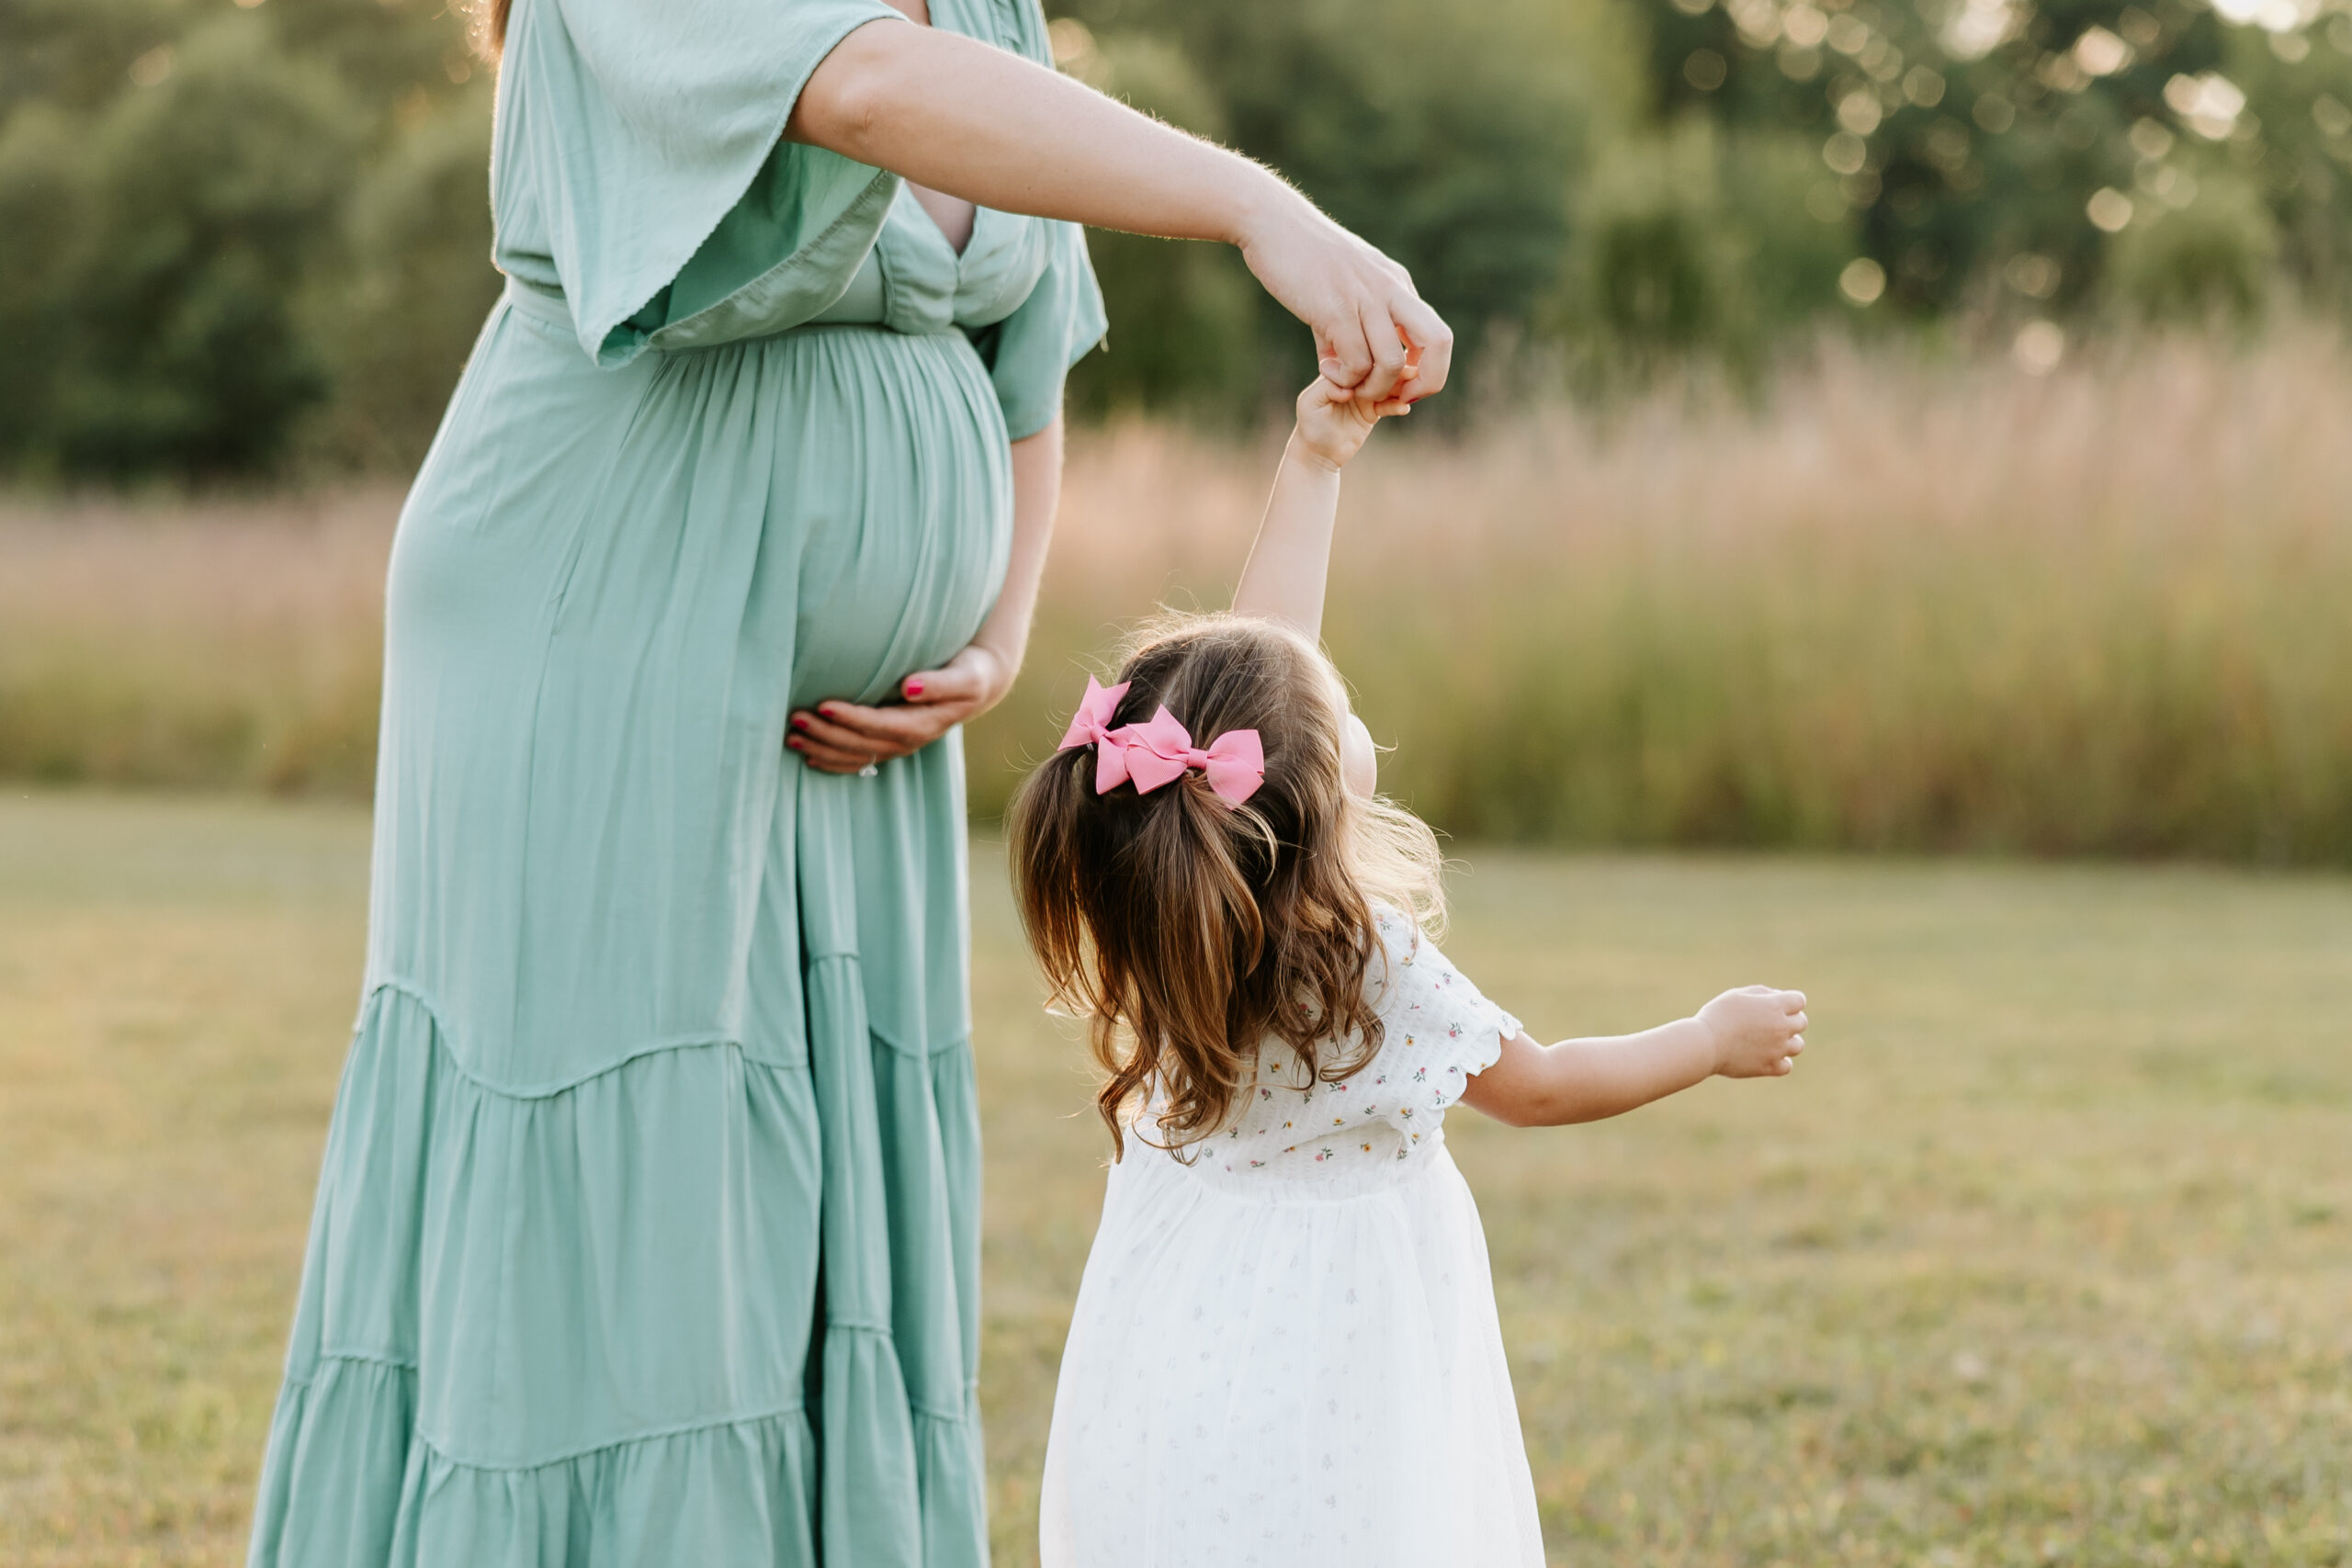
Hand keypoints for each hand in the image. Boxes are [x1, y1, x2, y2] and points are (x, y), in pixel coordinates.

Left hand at [787, 642, 1013, 774]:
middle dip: (827, 734)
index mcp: (924, 724)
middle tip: (795, 719)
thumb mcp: (964, 676)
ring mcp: (899, 745)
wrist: (979, 683)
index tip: (823, 705)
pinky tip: (810, 756)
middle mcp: (909, 740)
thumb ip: (938, 683)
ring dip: (823, 748)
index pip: (881, 725)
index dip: (852, 719)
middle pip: (862, 744)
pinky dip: (834, 761)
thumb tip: (908, 687)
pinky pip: (860, 760)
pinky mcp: (891, 743)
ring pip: (856, 755)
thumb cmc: (970, 671)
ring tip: (792, 736)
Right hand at [1235, 187, 1452, 403]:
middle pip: (1439, 342)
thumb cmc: (1301, 255)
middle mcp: (1391, 290)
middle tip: (1395, 398)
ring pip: (1392, 363)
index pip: (1438, 336)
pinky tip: (1325, 366)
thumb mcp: (1340, 286)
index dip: (1428, 372)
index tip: (1399, 387)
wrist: (1272, 222)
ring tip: (1346, 381)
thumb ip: (1347, 328)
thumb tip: (1343, 366)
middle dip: (1427, 382)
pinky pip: (1355, 362)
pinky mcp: (1336, 309)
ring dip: (1371, 388)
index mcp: (1397, 285)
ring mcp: (1365, 299)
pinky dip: (1344, 378)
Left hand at [1291, 365, 1415, 471]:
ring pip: (1388, 386)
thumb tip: (1349, 389)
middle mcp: (1355, 380)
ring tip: (1409, 392)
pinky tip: (1403, 408)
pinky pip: (1390, 405)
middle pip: (1379, 370)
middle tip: (1410, 374)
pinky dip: (1398, 405)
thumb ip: (1326, 389)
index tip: (1388, 364)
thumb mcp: (1310, 404)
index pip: (1360, 360)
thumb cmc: (1310, 426)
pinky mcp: (1373, 411)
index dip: (1376, 360)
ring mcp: (1366, 395)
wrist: (1319, 453)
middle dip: (1395, 371)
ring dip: (1401, 387)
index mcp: (1339, 371)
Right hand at [1696, 986, 1808, 1078]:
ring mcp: (1777, 1049)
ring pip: (1798, 1046)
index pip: (1799, 1000)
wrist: (1705, 1044)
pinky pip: (1787, 1066)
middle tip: (1769, 1022)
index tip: (1775, 1005)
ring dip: (1788, 1041)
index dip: (1789, 1001)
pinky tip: (1767, 1056)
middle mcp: (1781, 1027)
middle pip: (1802, 1022)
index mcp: (1775, 1006)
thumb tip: (1777, 997)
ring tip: (1769, 1040)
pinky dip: (1780, 1062)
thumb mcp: (1737, 995)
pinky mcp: (1769, 1067)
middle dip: (1790, 1020)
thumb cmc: (1718, 1015)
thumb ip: (1761, 993)